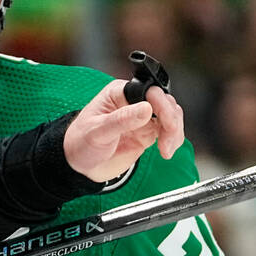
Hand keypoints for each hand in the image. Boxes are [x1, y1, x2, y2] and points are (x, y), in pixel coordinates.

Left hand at [63, 79, 183, 182]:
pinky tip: (166, 152)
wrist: (80, 165)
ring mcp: (142, 118)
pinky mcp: (147, 133)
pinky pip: (169, 131)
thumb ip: (121, 120)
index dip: (161, 104)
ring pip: (171, 116)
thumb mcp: (97, 132)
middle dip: (171, 120)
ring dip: (175, 131)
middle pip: (165, 102)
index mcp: (119, 93)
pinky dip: (173, 140)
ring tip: (166, 149)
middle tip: (167, 140)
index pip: (149, 90)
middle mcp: (133, 102)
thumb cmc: (81, 143)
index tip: (165, 122)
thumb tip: (146, 108)